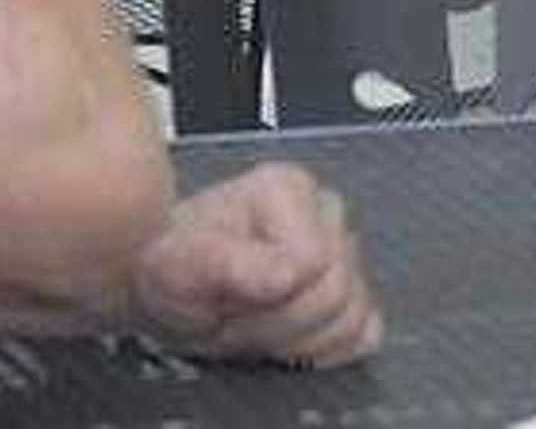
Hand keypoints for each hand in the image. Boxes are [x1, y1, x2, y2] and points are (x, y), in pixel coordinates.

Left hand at [127, 166, 381, 367]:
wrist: (170, 290)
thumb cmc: (174, 269)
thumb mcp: (178, 265)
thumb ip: (227, 263)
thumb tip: (287, 274)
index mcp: (287, 188)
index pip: (311, 263)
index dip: (267, 297)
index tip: (227, 300)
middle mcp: (323, 211)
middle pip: (333, 293)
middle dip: (276, 324)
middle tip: (234, 317)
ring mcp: (344, 251)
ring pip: (351, 315)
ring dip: (294, 339)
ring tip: (255, 322)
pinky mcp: (354, 291)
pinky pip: (365, 332)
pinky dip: (324, 348)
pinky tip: (286, 336)